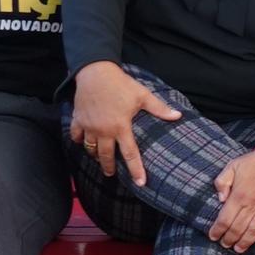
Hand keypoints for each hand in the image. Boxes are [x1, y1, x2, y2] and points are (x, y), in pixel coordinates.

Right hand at [68, 61, 179, 187]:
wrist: (95, 71)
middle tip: (111, 174)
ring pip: (90, 148)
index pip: (130, 154)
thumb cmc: (121, 83)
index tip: (140, 183)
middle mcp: (104, 131)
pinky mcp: (78, 119)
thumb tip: (178, 116)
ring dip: (95, 156)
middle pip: (106, 157)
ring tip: (99, 159)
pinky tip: (83, 142)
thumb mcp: (142, 95)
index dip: (136, 170)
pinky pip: (76, 136)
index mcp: (121, 127)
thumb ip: (159, 108)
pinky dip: (79, 141)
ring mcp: (89, 126)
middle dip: (109, 168)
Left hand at [208, 146, 254, 251]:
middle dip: (229, 239)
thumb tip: (220, 200)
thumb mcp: (231, 166)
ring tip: (238, 249)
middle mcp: (253, 204)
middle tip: (224, 245)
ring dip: (246, 242)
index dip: (217, 230)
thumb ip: (222, 182)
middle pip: (238, 228)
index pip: (225, 219)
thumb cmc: (253, 162)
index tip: (213, 236)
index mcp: (239, 195)